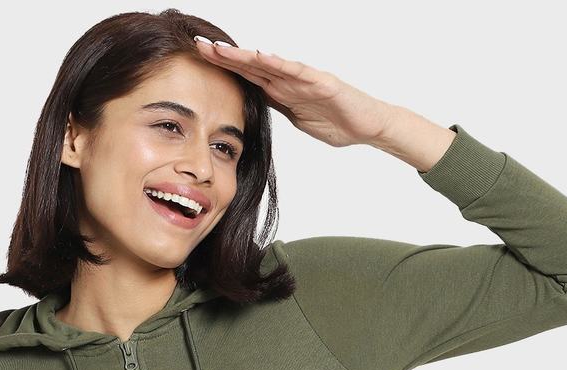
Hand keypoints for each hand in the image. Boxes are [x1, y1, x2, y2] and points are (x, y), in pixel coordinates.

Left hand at [194, 39, 394, 147]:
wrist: (368, 126)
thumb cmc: (338, 123)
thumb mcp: (298, 119)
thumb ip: (279, 109)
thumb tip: (255, 107)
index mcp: (283, 92)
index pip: (248, 77)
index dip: (224, 68)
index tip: (200, 61)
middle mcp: (290, 81)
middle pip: (251, 66)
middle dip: (224, 57)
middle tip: (198, 46)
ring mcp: (305, 80)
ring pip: (268, 65)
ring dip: (244, 57)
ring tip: (220, 49)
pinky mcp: (321, 82)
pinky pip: (296, 72)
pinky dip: (278, 64)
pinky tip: (260, 56)